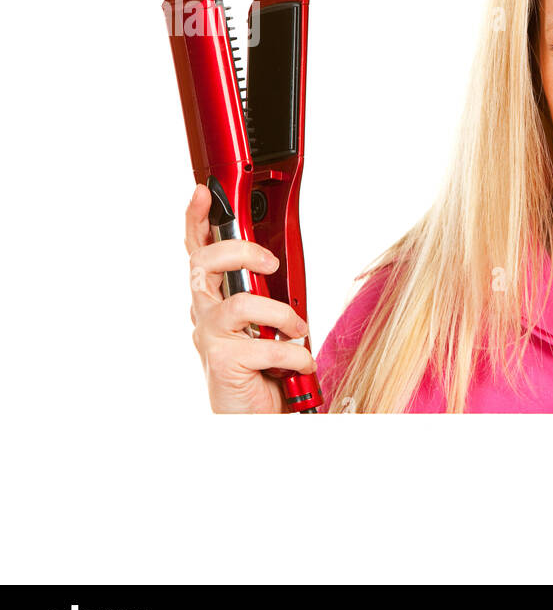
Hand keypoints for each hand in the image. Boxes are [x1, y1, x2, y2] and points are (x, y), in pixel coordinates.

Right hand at [185, 184, 315, 412]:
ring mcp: (210, 337)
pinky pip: (263, 345)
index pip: (197, 252)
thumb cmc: (261, 366)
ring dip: (282, 314)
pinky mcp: (222, 362)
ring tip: (298, 331)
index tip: (202, 193)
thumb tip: (279, 270)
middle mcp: (204, 313)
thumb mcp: (267, 322)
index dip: (195, 220)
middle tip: (271, 265)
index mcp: (214, 298)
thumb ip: (266, 294)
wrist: (255, 416)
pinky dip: (292, 353)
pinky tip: (299, 363)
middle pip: (206, 263)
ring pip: (241, 304)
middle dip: (242, 253)